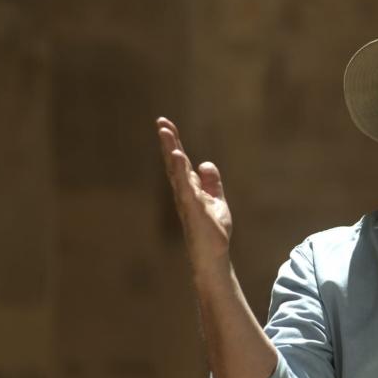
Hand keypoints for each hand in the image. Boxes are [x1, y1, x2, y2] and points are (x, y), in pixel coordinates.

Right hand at [155, 117, 232, 273]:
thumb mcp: (216, 200)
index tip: (166, 125)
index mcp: (190, 188)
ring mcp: (187, 199)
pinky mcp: (193, 208)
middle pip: (174, 162)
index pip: (180, 162)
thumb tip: (205, 163)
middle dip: (169, 142)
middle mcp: (184, 192)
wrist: (214, 254)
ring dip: (171, 151)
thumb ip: (212, 182)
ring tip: (165, 132)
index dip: (174, 143)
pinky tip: (179, 157)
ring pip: (176, 171)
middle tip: (161, 122)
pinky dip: (182, 171)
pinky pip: (186, 186)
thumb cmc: (213, 231)